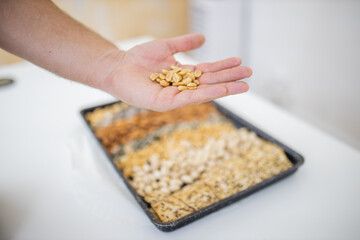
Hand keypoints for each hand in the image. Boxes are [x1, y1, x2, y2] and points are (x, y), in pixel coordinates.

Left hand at [99, 34, 251, 111]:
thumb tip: (204, 38)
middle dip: (230, 79)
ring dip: (224, 88)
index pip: (208, 72)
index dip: (224, 67)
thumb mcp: (166, 47)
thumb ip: (184, 43)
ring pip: (204, 92)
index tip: (240, 62)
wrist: (118, 67)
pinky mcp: (166, 103)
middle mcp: (182, 88)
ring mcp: (175, 97)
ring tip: (243, 85)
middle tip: (249, 75)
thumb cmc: (138, 59)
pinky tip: (220, 89)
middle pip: (210, 82)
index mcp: (183, 75)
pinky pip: (189, 98)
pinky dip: (206, 94)